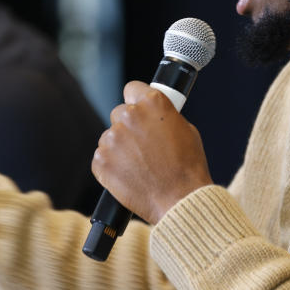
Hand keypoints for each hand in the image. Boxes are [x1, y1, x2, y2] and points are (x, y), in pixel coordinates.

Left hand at [91, 81, 213, 223]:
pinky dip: (111, 165)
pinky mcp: (101, 161)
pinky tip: (129, 175)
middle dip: (129, 126)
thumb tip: (154, 116)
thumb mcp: (186, 130)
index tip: (139, 110)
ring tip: (139, 165)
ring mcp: (112, 139)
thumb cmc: (188, 167)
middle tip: (143, 144)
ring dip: (120, 147)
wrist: (179, 200)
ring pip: (110, 137)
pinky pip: (102, 157)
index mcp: (152, 103)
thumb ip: (164, 116)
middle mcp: (129, 116)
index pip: (132, 89)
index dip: (137, 100)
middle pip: (120, 113)